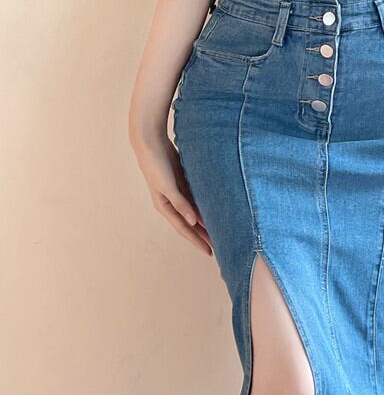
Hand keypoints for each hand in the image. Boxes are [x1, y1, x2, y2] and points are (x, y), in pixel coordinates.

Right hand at [129, 134, 212, 255]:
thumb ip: (180, 204)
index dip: (196, 241)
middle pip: (190, 223)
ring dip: (205, 220)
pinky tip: (215, 208)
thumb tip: (193, 222)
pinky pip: (195, 197)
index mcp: (164, 206)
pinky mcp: (181, 180)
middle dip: (203, 235)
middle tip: (220, 245)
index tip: (209, 252)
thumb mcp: (168, 186)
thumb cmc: (156, 165)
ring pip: (194, 210)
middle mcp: (171, 201)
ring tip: (219, 229)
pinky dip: (204, 204)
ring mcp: (176, 191)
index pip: (184, 228)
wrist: (152, 142)